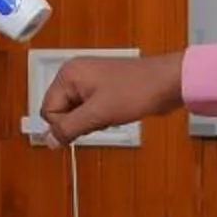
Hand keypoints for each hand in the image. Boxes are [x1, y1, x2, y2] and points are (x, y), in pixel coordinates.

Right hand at [38, 52, 186, 143]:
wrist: (168, 83)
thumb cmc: (135, 92)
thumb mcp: (98, 114)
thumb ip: (69, 129)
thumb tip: (48, 142)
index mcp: (68, 75)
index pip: (48, 110)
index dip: (64, 125)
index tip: (86, 124)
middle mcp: (75, 75)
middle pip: (60, 112)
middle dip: (79, 122)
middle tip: (100, 117)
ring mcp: (89, 81)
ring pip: (76, 114)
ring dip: (91, 121)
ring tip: (110, 113)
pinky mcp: (103, 89)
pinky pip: (90, 111)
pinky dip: (100, 117)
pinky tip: (115, 113)